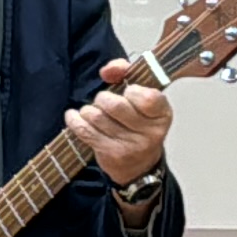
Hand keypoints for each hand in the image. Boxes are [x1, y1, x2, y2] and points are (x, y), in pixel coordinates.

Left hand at [68, 56, 174, 191]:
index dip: (131, 90)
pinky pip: (85, 131)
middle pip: (116, 105)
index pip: (146, 97)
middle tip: (103, 102)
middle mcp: (151, 132)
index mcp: (162, 114)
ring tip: (92, 112)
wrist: (139, 165)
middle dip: (103, 99)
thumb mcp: (141, 97)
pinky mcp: (112, 155)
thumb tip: (107, 71)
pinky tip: (74, 116)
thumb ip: (126, 73)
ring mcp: (131, 146)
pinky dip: (75, 120)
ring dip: (89, 111)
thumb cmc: (138, 124)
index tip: (127, 91)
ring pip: (97, 117)